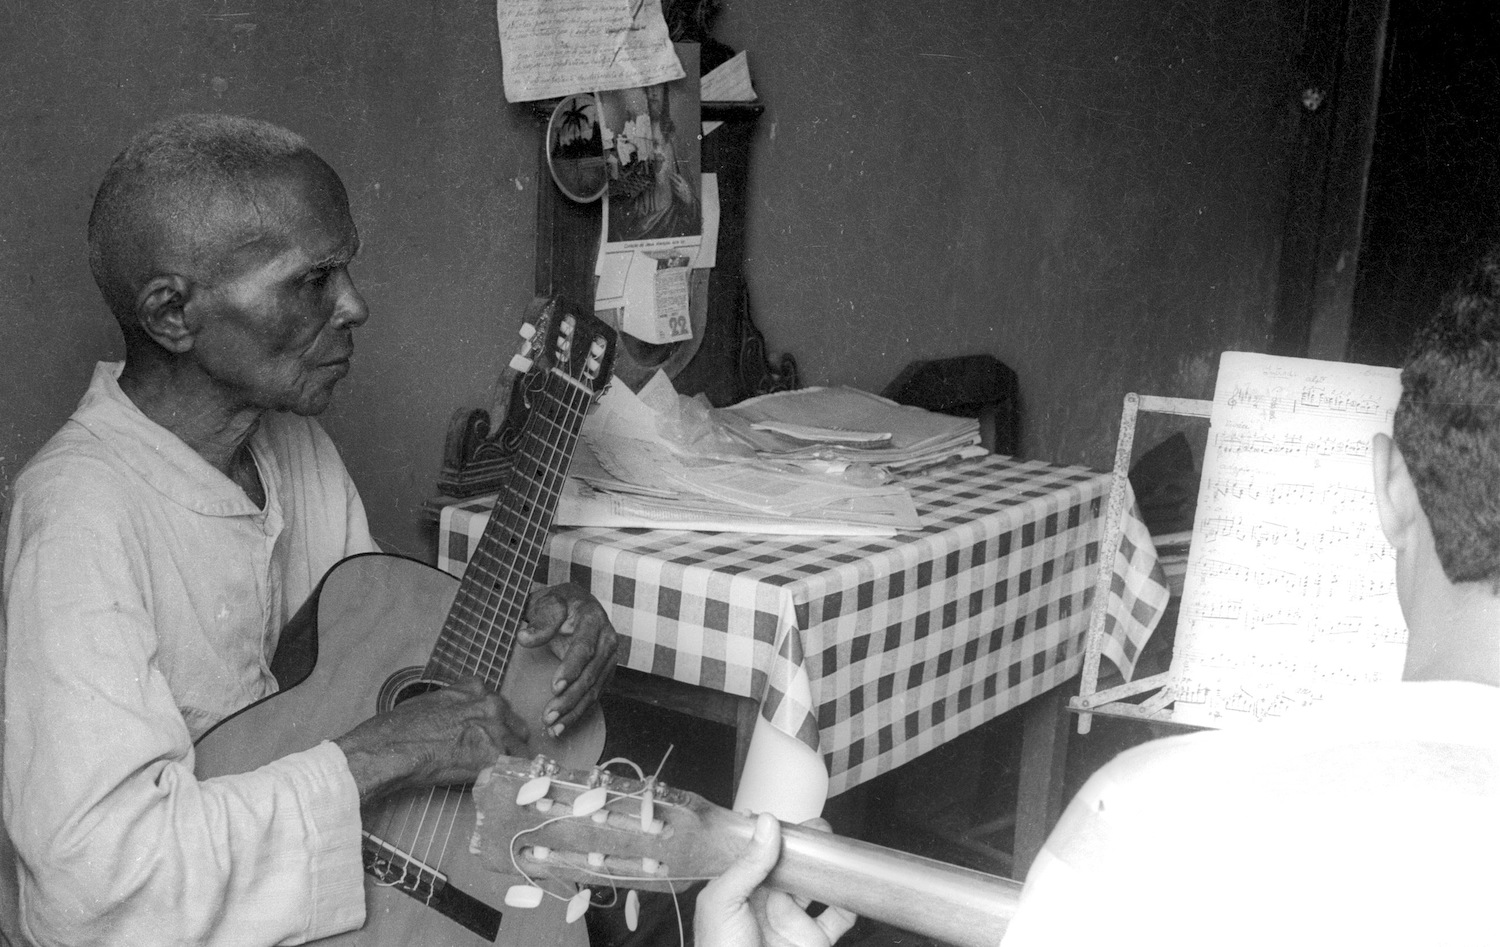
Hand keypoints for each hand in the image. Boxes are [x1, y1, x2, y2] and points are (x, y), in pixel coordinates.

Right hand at [333, 676, 528, 802]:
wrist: (391, 750)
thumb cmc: (399, 729)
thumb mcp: (430, 702)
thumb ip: (453, 706)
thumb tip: (456, 720)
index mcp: (473, 688)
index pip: (497, 704)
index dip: (492, 722)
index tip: (486, 733)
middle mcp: (490, 704)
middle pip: (514, 723)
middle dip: (506, 738)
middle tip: (492, 755)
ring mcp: (495, 730)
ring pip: (519, 747)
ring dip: (508, 759)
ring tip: (492, 773)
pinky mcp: (494, 756)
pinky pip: (515, 768)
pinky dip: (507, 777)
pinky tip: (495, 783)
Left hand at [520, 582, 618, 735]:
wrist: (573, 605)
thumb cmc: (558, 604)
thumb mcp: (547, 602)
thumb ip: (540, 620)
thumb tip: (525, 637)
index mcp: (594, 619)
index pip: (585, 648)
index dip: (571, 668)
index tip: (554, 687)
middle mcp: (607, 639)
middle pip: (591, 674)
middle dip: (570, 698)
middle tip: (549, 715)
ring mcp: (608, 658)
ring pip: (594, 689)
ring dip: (573, 711)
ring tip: (553, 727)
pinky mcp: (604, 672)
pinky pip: (593, 695)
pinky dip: (578, 713)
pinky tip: (562, 726)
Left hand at [695, 814, 857, 946]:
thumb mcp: (723, 904)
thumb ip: (747, 864)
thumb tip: (767, 823)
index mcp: (739, 889)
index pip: (755, 851)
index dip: (769, 832)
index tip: (783, 816)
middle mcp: (766, 901)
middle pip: (790, 863)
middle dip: (807, 844)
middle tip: (819, 829)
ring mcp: (792, 920)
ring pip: (816, 885)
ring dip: (829, 867)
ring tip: (838, 850)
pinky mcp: (813, 939)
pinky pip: (837, 916)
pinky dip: (849, 902)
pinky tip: (852, 888)